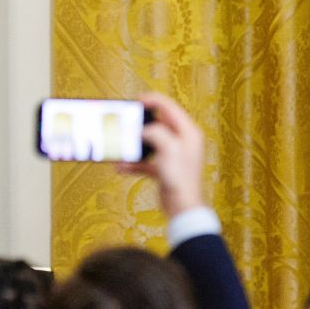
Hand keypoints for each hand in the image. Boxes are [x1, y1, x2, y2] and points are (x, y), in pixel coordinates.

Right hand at [118, 91, 205, 217]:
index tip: (135, 102)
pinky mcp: (164, 168)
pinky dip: (134, 163)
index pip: (168, 107)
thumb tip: (142, 130)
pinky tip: (122, 167)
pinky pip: (145, 160)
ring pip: (149, 143)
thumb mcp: (168, 148)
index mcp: (188, 131)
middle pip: (157, 124)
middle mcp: (182, 141)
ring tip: (122, 147)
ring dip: (134, 145)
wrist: (182, 208)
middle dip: (139, 125)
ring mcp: (172, 155)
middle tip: (125, 124)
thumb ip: (155, 133)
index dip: (151, 101)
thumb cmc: (181, 178)